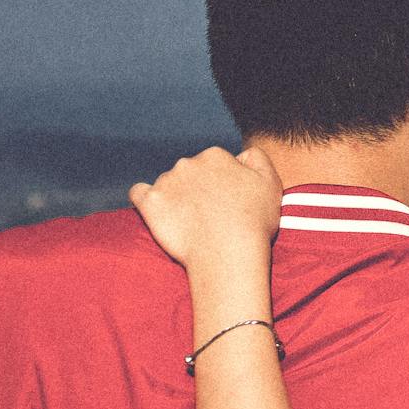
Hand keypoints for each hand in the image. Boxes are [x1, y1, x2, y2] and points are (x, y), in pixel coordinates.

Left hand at [129, 147, 282, 269]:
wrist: (229, 253)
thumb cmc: (253, 222)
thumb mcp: (270, 183)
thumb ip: (256, 158)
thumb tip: (241, 155)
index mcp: (215, 156)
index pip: (212, 164)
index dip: (219, 184)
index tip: (224, 203)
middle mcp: (188, 163)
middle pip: (188, 172)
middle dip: (194, 189)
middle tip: (206, 215)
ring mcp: (167, 182)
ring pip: (166, 184)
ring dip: (174, 197)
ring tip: (187, 222)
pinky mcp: (150, 203)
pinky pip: (138, 193)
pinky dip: (144, 200)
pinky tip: (155, 211)